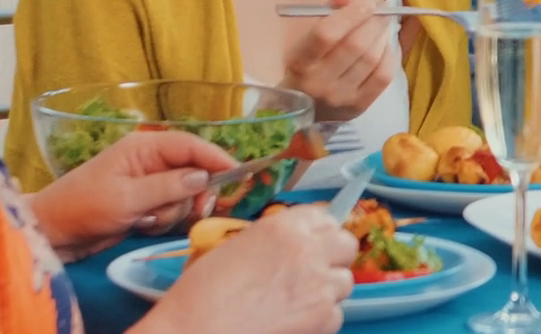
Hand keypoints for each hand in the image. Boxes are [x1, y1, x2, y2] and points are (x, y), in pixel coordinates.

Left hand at [31, 130, 235, 259]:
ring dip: (172, 211)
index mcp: (145, 147)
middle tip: (199, 211)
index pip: (191, 145)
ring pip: (184, 194)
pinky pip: (171, 209)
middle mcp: (150, 160)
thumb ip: (169, 186)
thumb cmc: (83, 207)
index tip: (238, 174)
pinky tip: (142, 225)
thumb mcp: (127, 198)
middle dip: (194, 192)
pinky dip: (162, 220)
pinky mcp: (145, 203)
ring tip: (147, 220)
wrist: (53, 233)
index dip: (216, 158)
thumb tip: (204, 177)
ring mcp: (148, 182)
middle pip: (193, 170)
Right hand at [137, 204, 357, 333]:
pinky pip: (335, 315)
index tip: (313, 242)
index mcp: (284, 228)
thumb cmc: (200, 296)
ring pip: (344, 282)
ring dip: (327, 289)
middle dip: (333, 257)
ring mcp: (320, 286)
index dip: (319, 232)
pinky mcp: (323, 319)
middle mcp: (309, 251)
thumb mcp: (235, 247)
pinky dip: (320, 320)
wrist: (194, 332)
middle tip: (313, 271)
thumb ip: (272, 241)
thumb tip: (291, 247)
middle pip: (346, 245)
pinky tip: (293, 322)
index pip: (324, 217)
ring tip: (298, 301)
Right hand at [284, 0, 398, 121]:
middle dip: (374, 22)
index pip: (326, 35)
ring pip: (371, 60)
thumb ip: (328, 12)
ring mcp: (340, 98)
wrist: (302, 111)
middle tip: (383, 9)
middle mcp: (319, 83)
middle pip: (355, 46)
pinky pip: (383, 77)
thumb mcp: (307, 40)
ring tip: (383, 25)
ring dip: (383, 36)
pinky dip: (390, 56)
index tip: (367, 3)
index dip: (350, 15)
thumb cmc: (305, 67)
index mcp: (300, 63)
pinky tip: (387, 46)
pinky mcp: (359, 107)